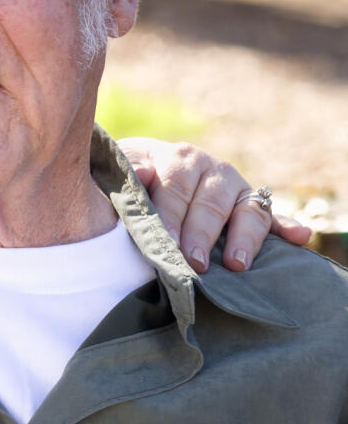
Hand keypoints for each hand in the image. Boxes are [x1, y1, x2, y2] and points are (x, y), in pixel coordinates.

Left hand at [117, 137, 311, 272]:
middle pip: (211, 205)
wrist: (147, 166)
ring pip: (247, 212)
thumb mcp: (123, 165)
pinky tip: (299, 238)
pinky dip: (288, 227)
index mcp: (180, 158)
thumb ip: (129, 171)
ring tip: (236, 265)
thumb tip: (142, 173)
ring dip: (245, 239)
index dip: (169, 216)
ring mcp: (238, 189)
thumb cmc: (132, 173)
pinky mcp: (253, 205)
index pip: (176, 190)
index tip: (164, 242)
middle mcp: (214, 170)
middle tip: (195, 263)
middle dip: (203, 235)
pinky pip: (273, 217)